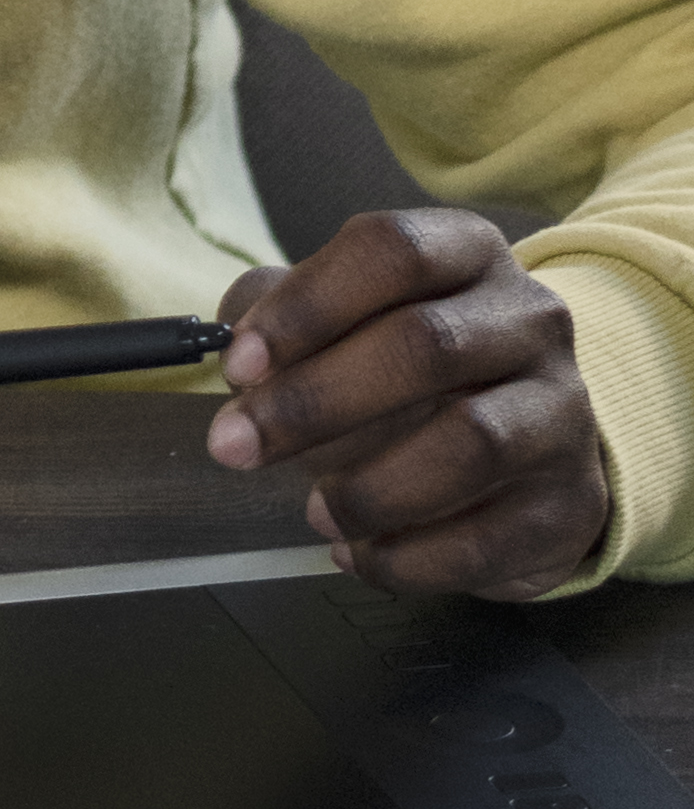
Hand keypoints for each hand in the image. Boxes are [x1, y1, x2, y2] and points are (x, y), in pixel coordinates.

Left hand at [210, 211, 615, 595]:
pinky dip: (410, 558)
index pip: (390, 251)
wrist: (533, 444)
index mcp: (467, 253)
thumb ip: (279, 311)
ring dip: (370, 488)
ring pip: (470, 443)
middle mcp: (530, 321)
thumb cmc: (419, 371)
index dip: (307, 306)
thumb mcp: (350, 315)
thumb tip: (235, 351)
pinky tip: (362, 554)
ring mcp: (564, 412)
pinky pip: (490, 538)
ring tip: (314, 512)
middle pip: (425, 345)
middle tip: (237, 445)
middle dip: (314, 403)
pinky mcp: (573, 503)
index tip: (238, 365)